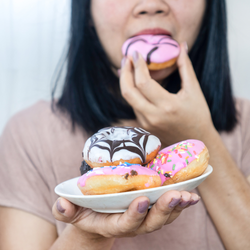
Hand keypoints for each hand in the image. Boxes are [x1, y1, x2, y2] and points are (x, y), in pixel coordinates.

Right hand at [52, 191, 199, 238]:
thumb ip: (66, 211)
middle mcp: (132, 224)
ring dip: (178, 206)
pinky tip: (190, 191)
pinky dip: (180, 201)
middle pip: (151, 223)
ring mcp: (145, 217)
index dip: (134, 215)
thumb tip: (61, 205)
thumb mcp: (73, 212)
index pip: (125, 224)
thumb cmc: (86, 212)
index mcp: (112, 225)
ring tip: (189, 195)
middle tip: (175, 196)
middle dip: (164, 210)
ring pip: (164, 217)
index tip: (141, 200)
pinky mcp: (152, 209)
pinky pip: (169, 208)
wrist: (100, 216)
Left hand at [119, 43, 214, 145]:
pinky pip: (133, 106)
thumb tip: (181, 46)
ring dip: (126, 82)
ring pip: (129, 99)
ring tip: (129, 67)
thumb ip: (185, 67)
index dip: (137, 65)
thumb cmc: (198, 116)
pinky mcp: (144, 127)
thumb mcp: (194, 91)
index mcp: (167, 106)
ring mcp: (146, 124)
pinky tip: (134, 83)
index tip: (137, 53)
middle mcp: (153, 116)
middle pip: (128, 92)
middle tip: (127, 58)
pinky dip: (132, 93)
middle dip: (125, 72)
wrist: (196, 141)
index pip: (143, 82)